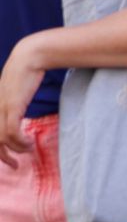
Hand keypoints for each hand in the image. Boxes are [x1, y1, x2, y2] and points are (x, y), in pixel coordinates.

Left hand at [0, 36, 48, 167]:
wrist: (29, 57)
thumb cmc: (26, 70)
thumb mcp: (17, 88)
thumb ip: (15, 100)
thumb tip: (20, 108)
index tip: (9, 156)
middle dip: (3, 156)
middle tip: (15, 165)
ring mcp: (2, 107)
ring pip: (1, 138)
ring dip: (16, 149)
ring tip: (28, 150)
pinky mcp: (12, 106)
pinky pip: (11, 131)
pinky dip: (19, 141)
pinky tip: (28, 142)